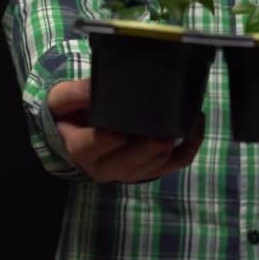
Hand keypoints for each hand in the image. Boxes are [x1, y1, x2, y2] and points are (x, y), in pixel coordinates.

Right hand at [47, 78, 204, 182]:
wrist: (77, 134)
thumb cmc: (71, 114)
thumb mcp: (62, 100)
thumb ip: (74, 94)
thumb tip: (94, 87)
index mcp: (80, 150)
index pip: (90, 147)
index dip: (106, 141)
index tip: (119, 132)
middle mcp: (105, 168)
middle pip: (129, 163)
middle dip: (148, 148)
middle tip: (164, 132)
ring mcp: (129, 172)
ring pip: (154, 165)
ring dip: (172, 145)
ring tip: (186, 117)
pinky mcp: (149, 170)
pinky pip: (174, 164)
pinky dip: (190, 147)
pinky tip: (196, 126)